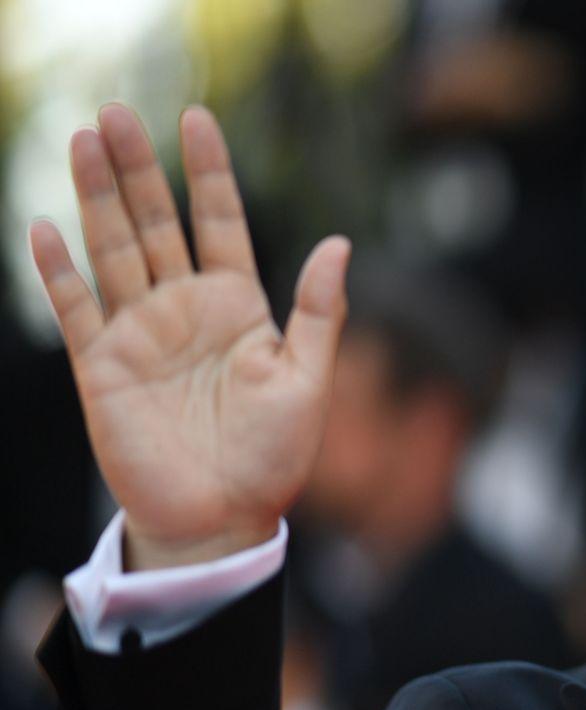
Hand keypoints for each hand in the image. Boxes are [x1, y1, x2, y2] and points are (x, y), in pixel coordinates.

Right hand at [30, 104, 349, 569]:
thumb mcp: (309, 381)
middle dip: (137, 170)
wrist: (223, 519)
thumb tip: (340, 242)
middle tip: (117, 112)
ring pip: (112, 250)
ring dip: (95, 198)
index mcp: (238, 307)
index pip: (219, 222)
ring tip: (84, 140)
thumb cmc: (274, 457)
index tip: (198, 119)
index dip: (208, 173)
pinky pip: (76, 309)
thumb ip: (319, 313)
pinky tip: (44, 229)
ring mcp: (140, 334)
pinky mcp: (103, 367)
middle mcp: (185, 309)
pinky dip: (59, 272)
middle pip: (156, 223)